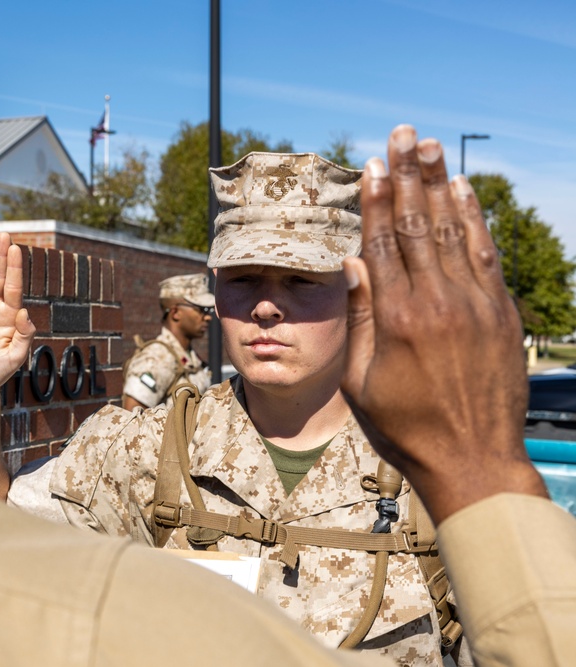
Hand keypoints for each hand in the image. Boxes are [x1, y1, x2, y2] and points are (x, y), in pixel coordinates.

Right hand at [341, 125, 547, 524]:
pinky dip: (474, 219)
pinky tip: (463, 191)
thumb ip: (359, 319)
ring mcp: (474, 304)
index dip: (375, 200)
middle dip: (407, 175)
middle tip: (402, 134)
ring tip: (429, 146)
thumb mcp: (361, 382)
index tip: (371, 165)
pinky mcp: (502, 312)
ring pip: (452, 230)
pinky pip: (485, 253)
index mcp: (396, 318)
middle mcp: (437, 301)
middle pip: (417, 224)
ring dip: (440, 184)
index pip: (383, 242)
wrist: (473, 459)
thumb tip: (353, 264)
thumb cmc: (406, 427)